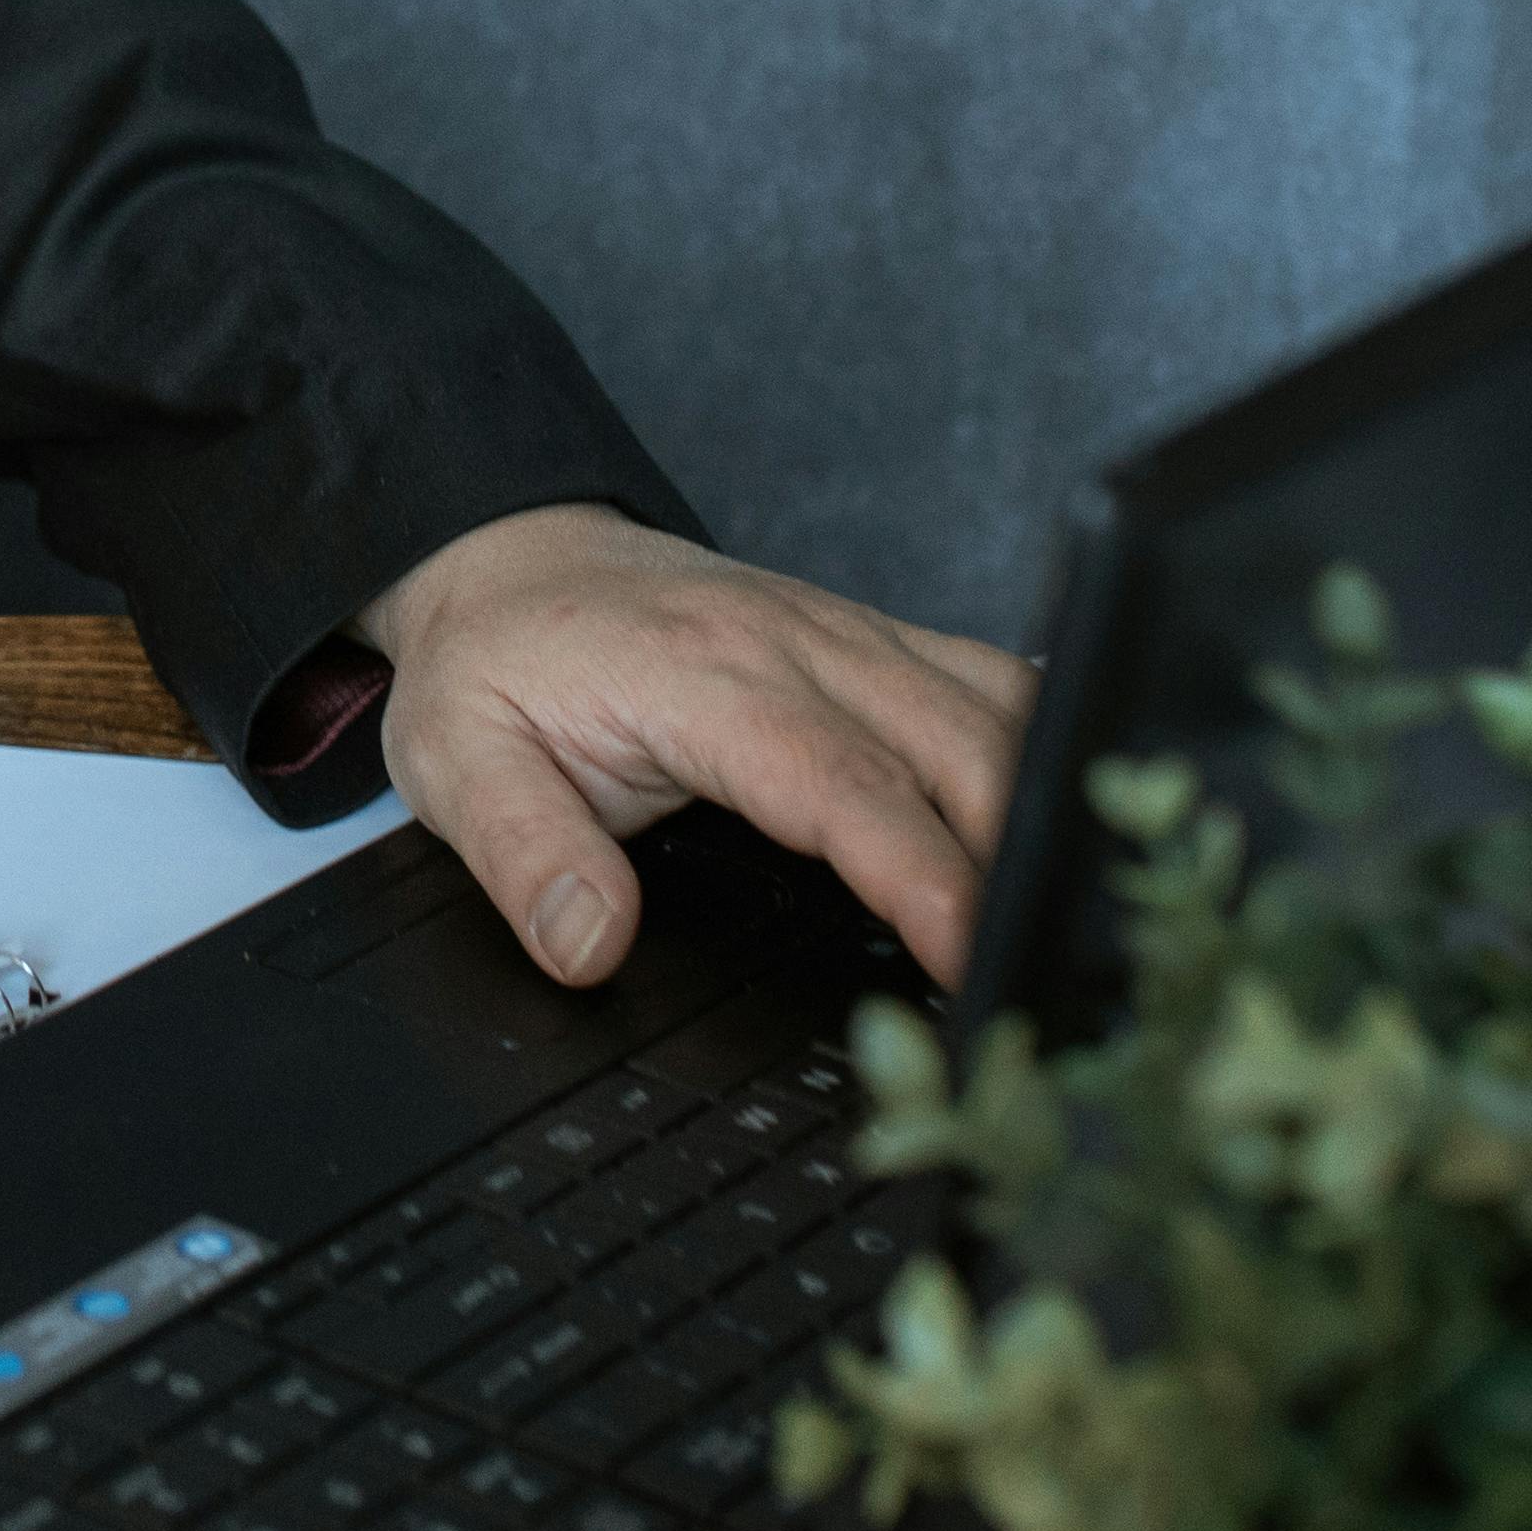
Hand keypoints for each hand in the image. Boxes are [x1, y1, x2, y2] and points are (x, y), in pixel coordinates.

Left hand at [353, 504, 1036, 990]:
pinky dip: (1045, 743)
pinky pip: (992, 679)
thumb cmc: (494, 663)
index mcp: (708, 675)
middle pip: (961, 745)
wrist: (504, 554)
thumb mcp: (456, 763)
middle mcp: (802, 642)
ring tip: (1074, 910)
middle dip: (1017, 858)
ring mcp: (851, 632)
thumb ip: (523, 856)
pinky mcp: (875, 639)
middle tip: (1039, 976)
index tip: (970, 959)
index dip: (924, 878)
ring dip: (1048, 799)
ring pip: (1001, 705)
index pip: (846, 785)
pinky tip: (1075, 808)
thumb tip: (588, 947)